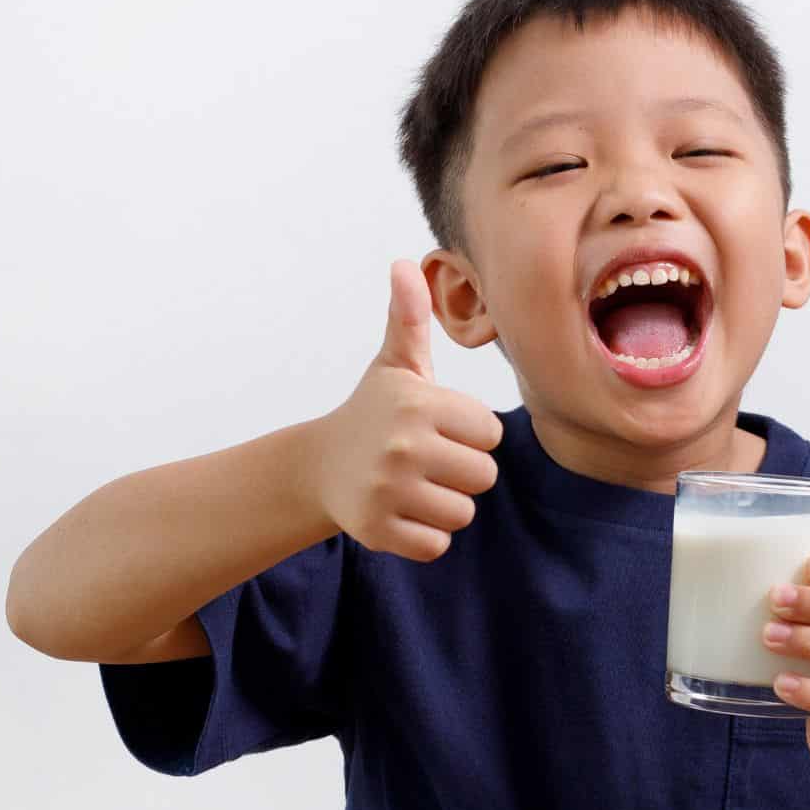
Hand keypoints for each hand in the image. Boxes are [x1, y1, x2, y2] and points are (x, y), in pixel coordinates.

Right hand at [309, 259, 502, 561]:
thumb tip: (405, 264)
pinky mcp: (378, 531)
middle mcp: (403, 446)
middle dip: (462, 471)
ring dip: (445, 504)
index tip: (438, 428)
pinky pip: (437, 545)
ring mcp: (387, 492)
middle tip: (428, 460)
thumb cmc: (374, 413)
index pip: (491, 433)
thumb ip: (410, 318)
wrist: (318, 466)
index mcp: (418, 404)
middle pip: (484, 476)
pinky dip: (425, 535)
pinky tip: (401, 511)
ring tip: (414, 485)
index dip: (471, 434)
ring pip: (463, 513)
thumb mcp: (395, 366)